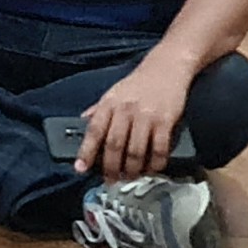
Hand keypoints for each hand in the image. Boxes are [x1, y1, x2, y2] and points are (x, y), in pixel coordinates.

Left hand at [78, 59, 191, 178]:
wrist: (166, 67)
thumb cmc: (138, 83)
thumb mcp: (113, 92)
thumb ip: (99, 109)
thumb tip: (82, 122)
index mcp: (109, 103)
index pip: (94, 131)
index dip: (86, 151)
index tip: (80, 168)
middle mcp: (125, 110)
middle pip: (114, 145)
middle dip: (111, 168)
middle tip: (111, 180)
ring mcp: (146, 116)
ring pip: (135, 151)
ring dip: (132, 169)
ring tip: (130, 177)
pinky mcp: (165, 121)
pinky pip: (159, 149)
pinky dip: (155, 163)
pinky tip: (152, 169)